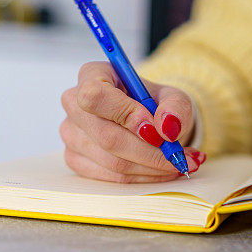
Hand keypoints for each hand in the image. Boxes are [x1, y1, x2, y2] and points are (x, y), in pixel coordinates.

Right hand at [60, 61, 204, 182]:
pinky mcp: (75, 158)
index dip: (126, 115)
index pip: (95, 96)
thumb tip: (166, 127)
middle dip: (150, 152)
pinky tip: (163, 170)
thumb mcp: (173, 97)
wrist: (147, 120)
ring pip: (112, 161)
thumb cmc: (154, 104)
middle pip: (106, 136)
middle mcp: (73, 102)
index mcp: (92, 75)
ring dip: (151, 167)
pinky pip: (111, 176)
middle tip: (181, 157)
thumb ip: (175, 107)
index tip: (156, 129)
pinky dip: (142, 177)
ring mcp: (70, 133)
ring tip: (179, 162)